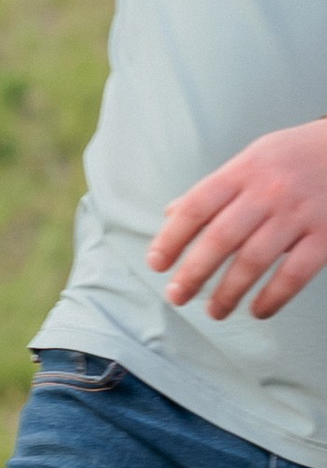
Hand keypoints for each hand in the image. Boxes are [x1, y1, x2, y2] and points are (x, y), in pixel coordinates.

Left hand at [148, 121, 326, 322]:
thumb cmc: (296, 156)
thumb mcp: (252, 159)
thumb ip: (215, 189)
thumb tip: (172, 215)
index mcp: (244, 170)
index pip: (197, 206)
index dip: (171, 238)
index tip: (156, 264)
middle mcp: (268, 191)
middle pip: (221, 237)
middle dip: (194, 272)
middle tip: (177, 295)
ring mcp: (298, 214)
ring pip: (255, 259)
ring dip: (229, 292)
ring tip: (214, 311)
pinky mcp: (326, 234)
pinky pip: (296, 273)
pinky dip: (273, 296)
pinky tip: (258, 310)